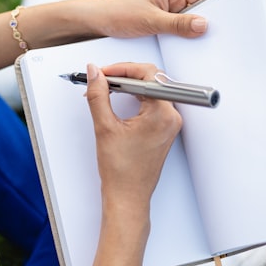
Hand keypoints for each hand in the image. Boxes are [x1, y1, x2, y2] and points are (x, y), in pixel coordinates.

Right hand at [84, 62, 182, 217]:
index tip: (104, 73)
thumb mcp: (105, 127)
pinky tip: (119, 100)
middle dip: (125, 75)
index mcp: (162, 114)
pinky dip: (135, 97)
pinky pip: (152, 102)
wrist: (128, 196)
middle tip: (103, 79)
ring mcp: (170, 123)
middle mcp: (171, 117)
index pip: (147, 74)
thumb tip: (94, 73)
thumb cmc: (121, 171)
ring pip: (151, 90)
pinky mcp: (164, 128)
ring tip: (107, 89)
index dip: (122, 68)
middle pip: (151, 79)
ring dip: (129, 86)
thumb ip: (98, 95)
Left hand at [91, 0, 210, 39]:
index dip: (216, 15)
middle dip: (203, 28)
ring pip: (190, 24)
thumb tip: (204, 25)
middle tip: (208, 43)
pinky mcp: (164, 21)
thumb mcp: (150, 21)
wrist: (97, 22)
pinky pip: (180, 31)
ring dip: (191, 36)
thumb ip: (178, 24)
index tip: (222, 31)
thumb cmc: (118, 14)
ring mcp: (170, 10)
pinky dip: (181, 40)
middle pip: (201, 13)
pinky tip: (181, 49)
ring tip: (192, 47)